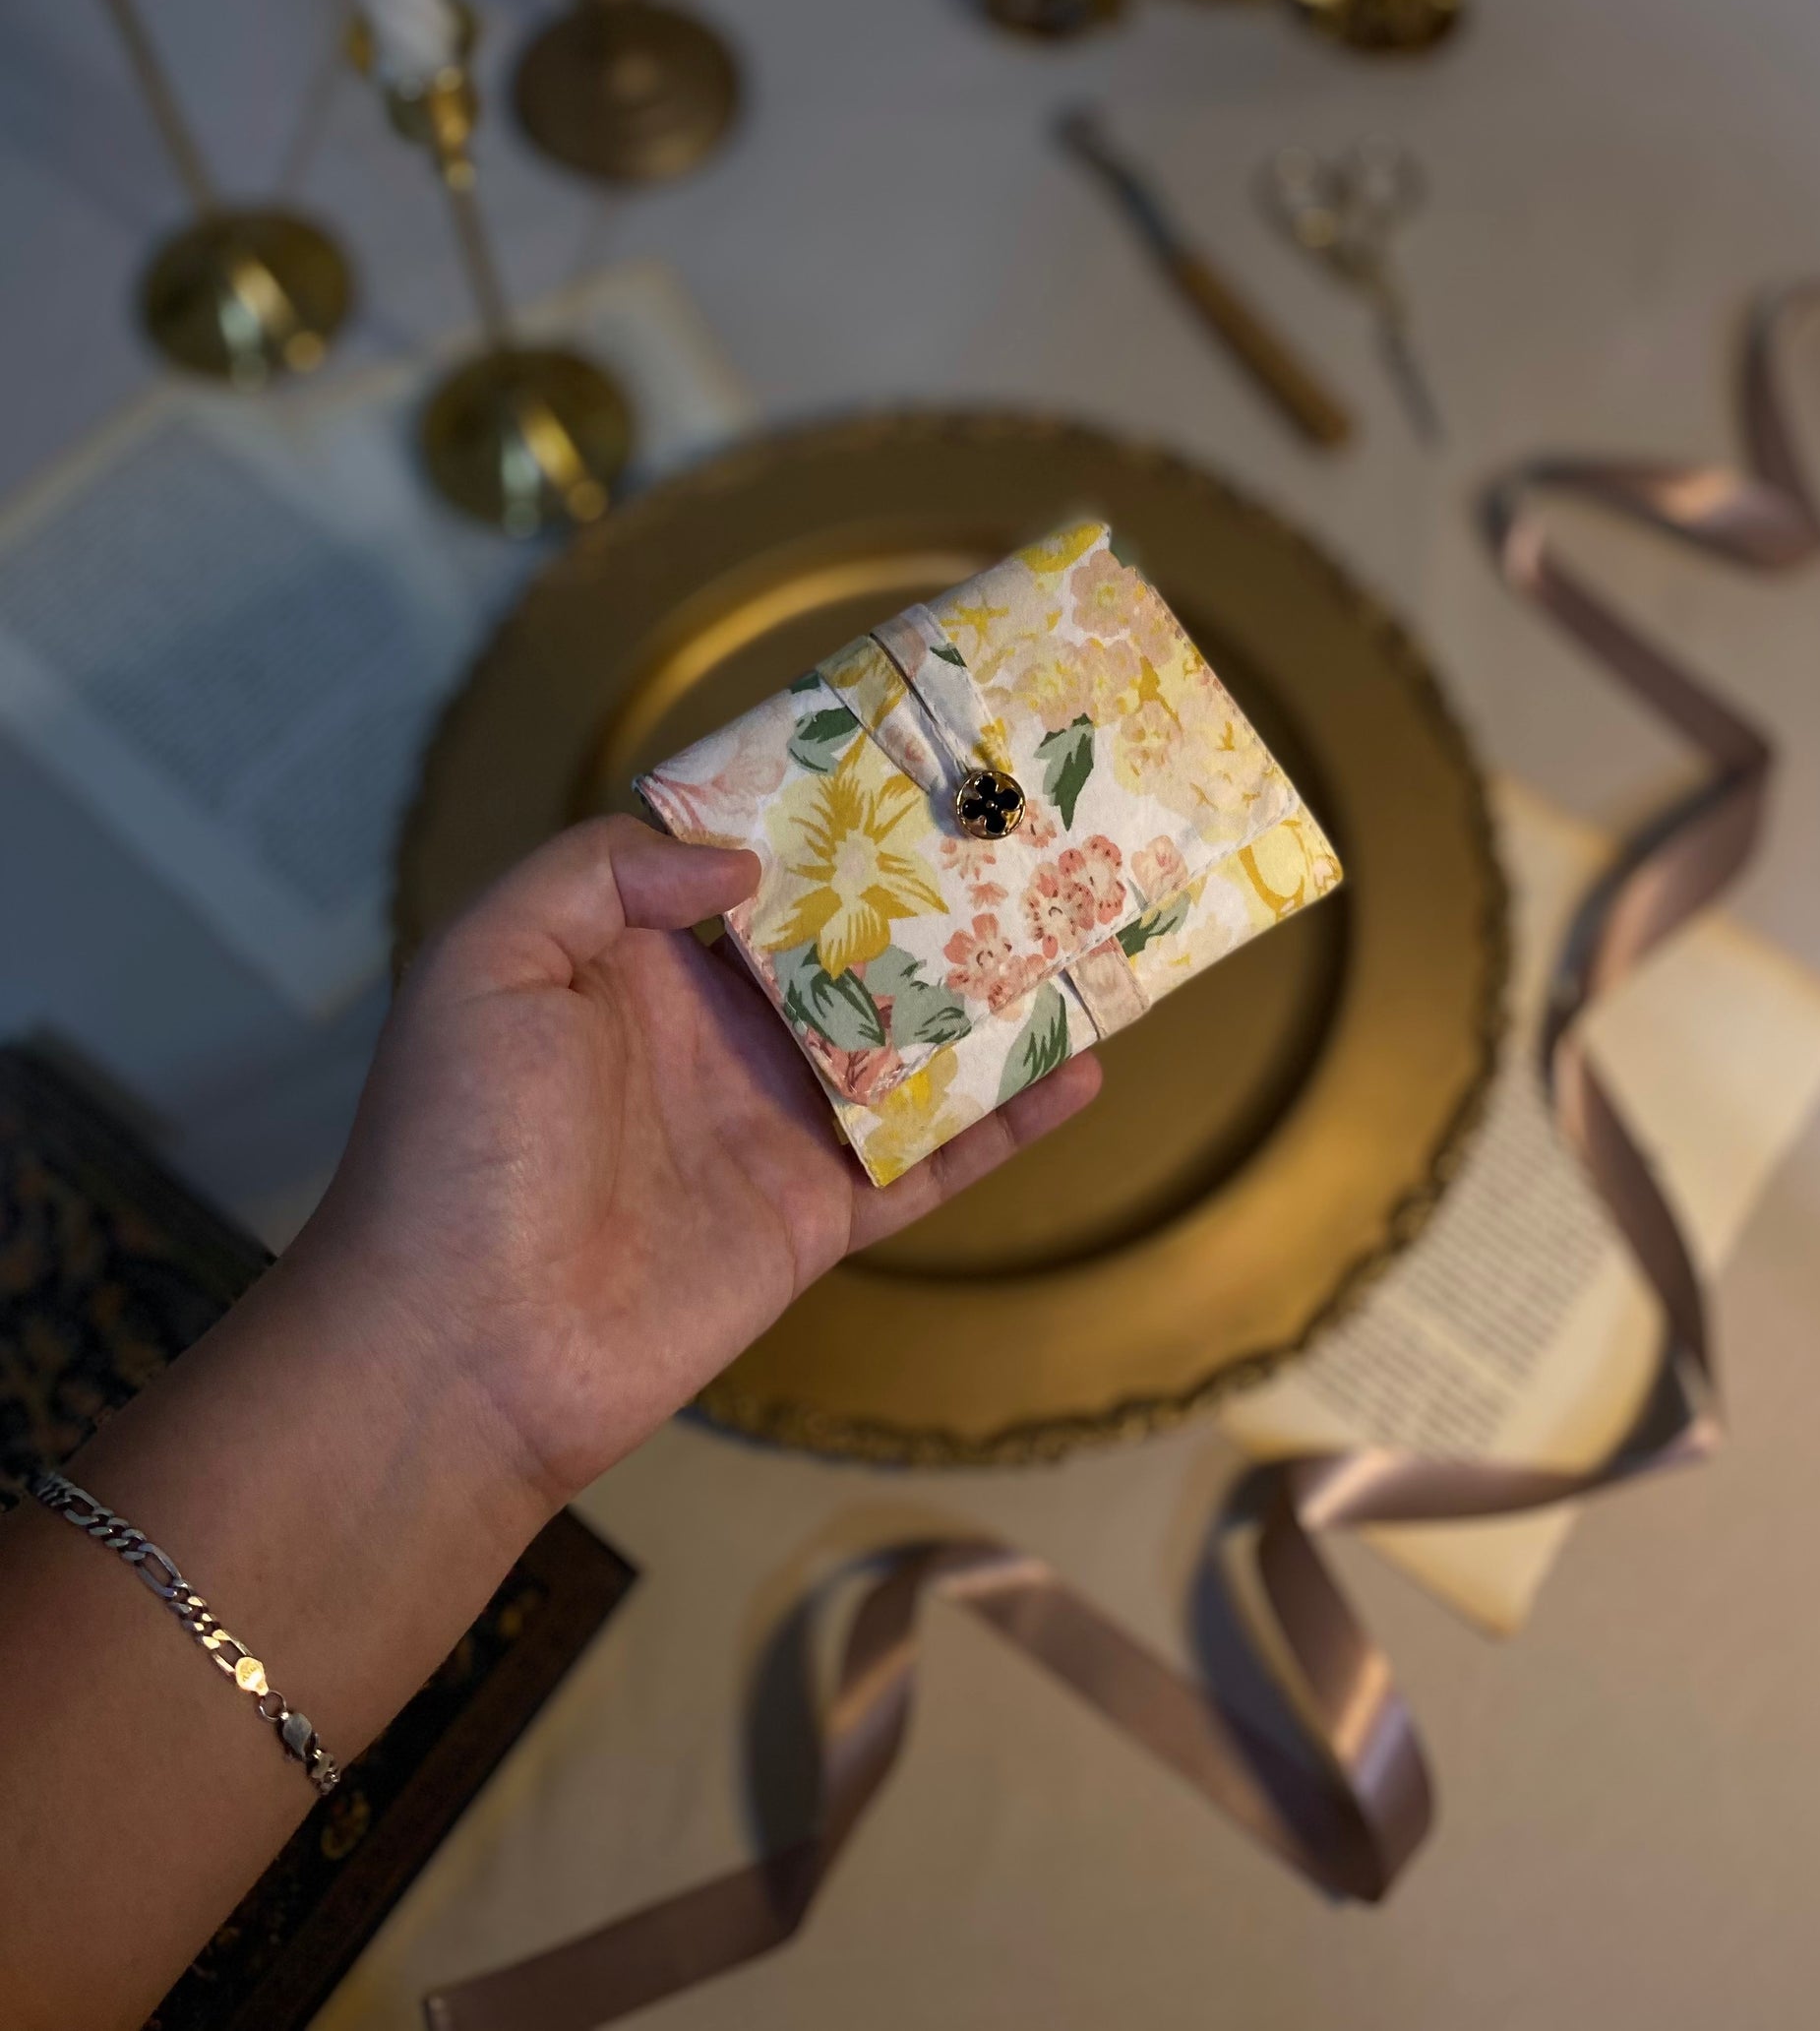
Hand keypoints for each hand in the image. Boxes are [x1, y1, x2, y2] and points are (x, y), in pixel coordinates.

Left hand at [300, 817, 1100, 1516]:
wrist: (465, 1349)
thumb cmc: (455, 1146)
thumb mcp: (485, 964)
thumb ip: (597, 874)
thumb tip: (744, 860)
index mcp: (631, 963)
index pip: (739, 867)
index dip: (812, 814)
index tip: (900, 752)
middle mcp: (713, 1032)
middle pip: (845, 945)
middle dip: (924, 890)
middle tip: (1025, 820)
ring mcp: (772, 1123)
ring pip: (908, 1043)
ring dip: (989, 994)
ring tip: (1083, 923)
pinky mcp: (818, 1216)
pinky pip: (932, 1161)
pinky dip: (1009, 1120)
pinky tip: (1083, 1068)